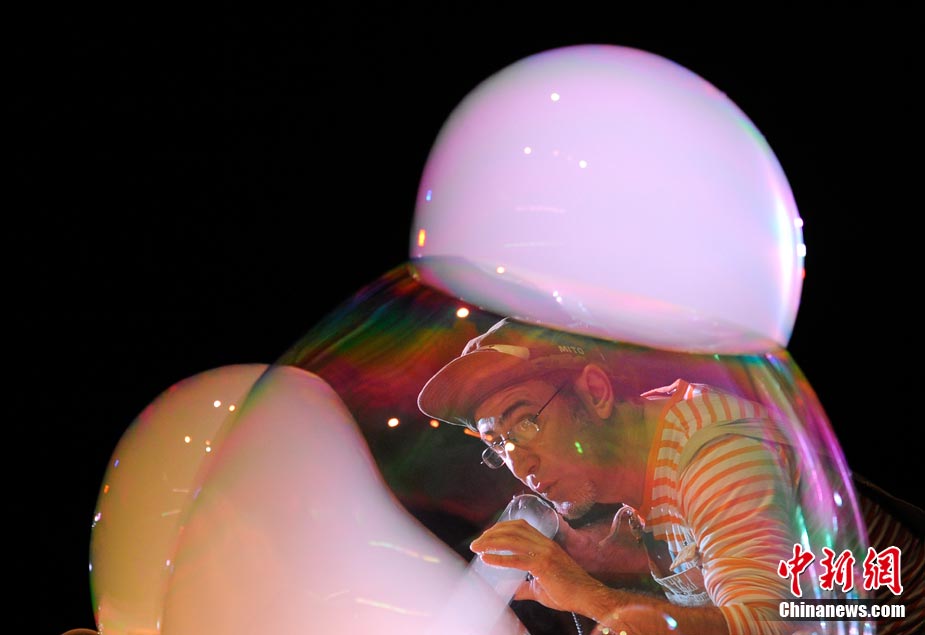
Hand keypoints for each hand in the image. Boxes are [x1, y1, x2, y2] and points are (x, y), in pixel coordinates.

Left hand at [470, 518, 605, 612]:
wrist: (588, 596)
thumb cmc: (568, 593)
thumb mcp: (542, 588)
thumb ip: (525, 587)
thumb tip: (512, 591)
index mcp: (545, 544)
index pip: (520, 526)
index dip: (501, 527)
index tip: (487, 535)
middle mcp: (544, 544)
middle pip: (513, 529)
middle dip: (492, 533)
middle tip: (477, 542)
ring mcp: (545, 552)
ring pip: (513, 539)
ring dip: (491, 542)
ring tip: (478, 547)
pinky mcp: (544, 565)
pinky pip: (517, 558)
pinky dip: (499, 558)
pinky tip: (488, 560)